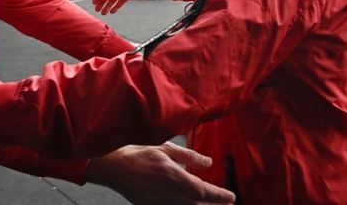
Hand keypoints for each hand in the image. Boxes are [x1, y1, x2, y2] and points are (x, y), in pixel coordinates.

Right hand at [86, 142, 234, 204]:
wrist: (114, 167)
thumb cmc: (139, 153)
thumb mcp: (165, 148)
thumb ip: (188, 156)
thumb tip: (208, 163)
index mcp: (173, 175)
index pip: (202, 190)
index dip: (219, 196)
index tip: (231, 197)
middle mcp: (168, 193)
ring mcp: (160, 203)